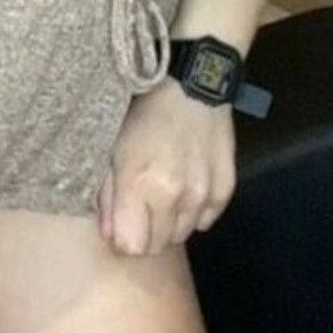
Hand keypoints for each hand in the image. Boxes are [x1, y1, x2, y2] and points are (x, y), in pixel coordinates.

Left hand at [96, 78, 236, 257]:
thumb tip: (110, 237)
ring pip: (182, 235)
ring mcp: (202, 195)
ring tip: (165, 192)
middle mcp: (174, 197)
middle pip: (156, 246)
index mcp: (140, 186)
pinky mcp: (224, 190)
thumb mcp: (114, 149)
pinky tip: (187, 186)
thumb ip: (108, 196)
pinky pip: (205, 221)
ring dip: (170, 222)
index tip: (121, 222)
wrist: (194, 85)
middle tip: (142, 205)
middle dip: (145, 232)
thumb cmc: (145, 113)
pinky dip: (195, 211)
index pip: (132, 247)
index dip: (123, 238)